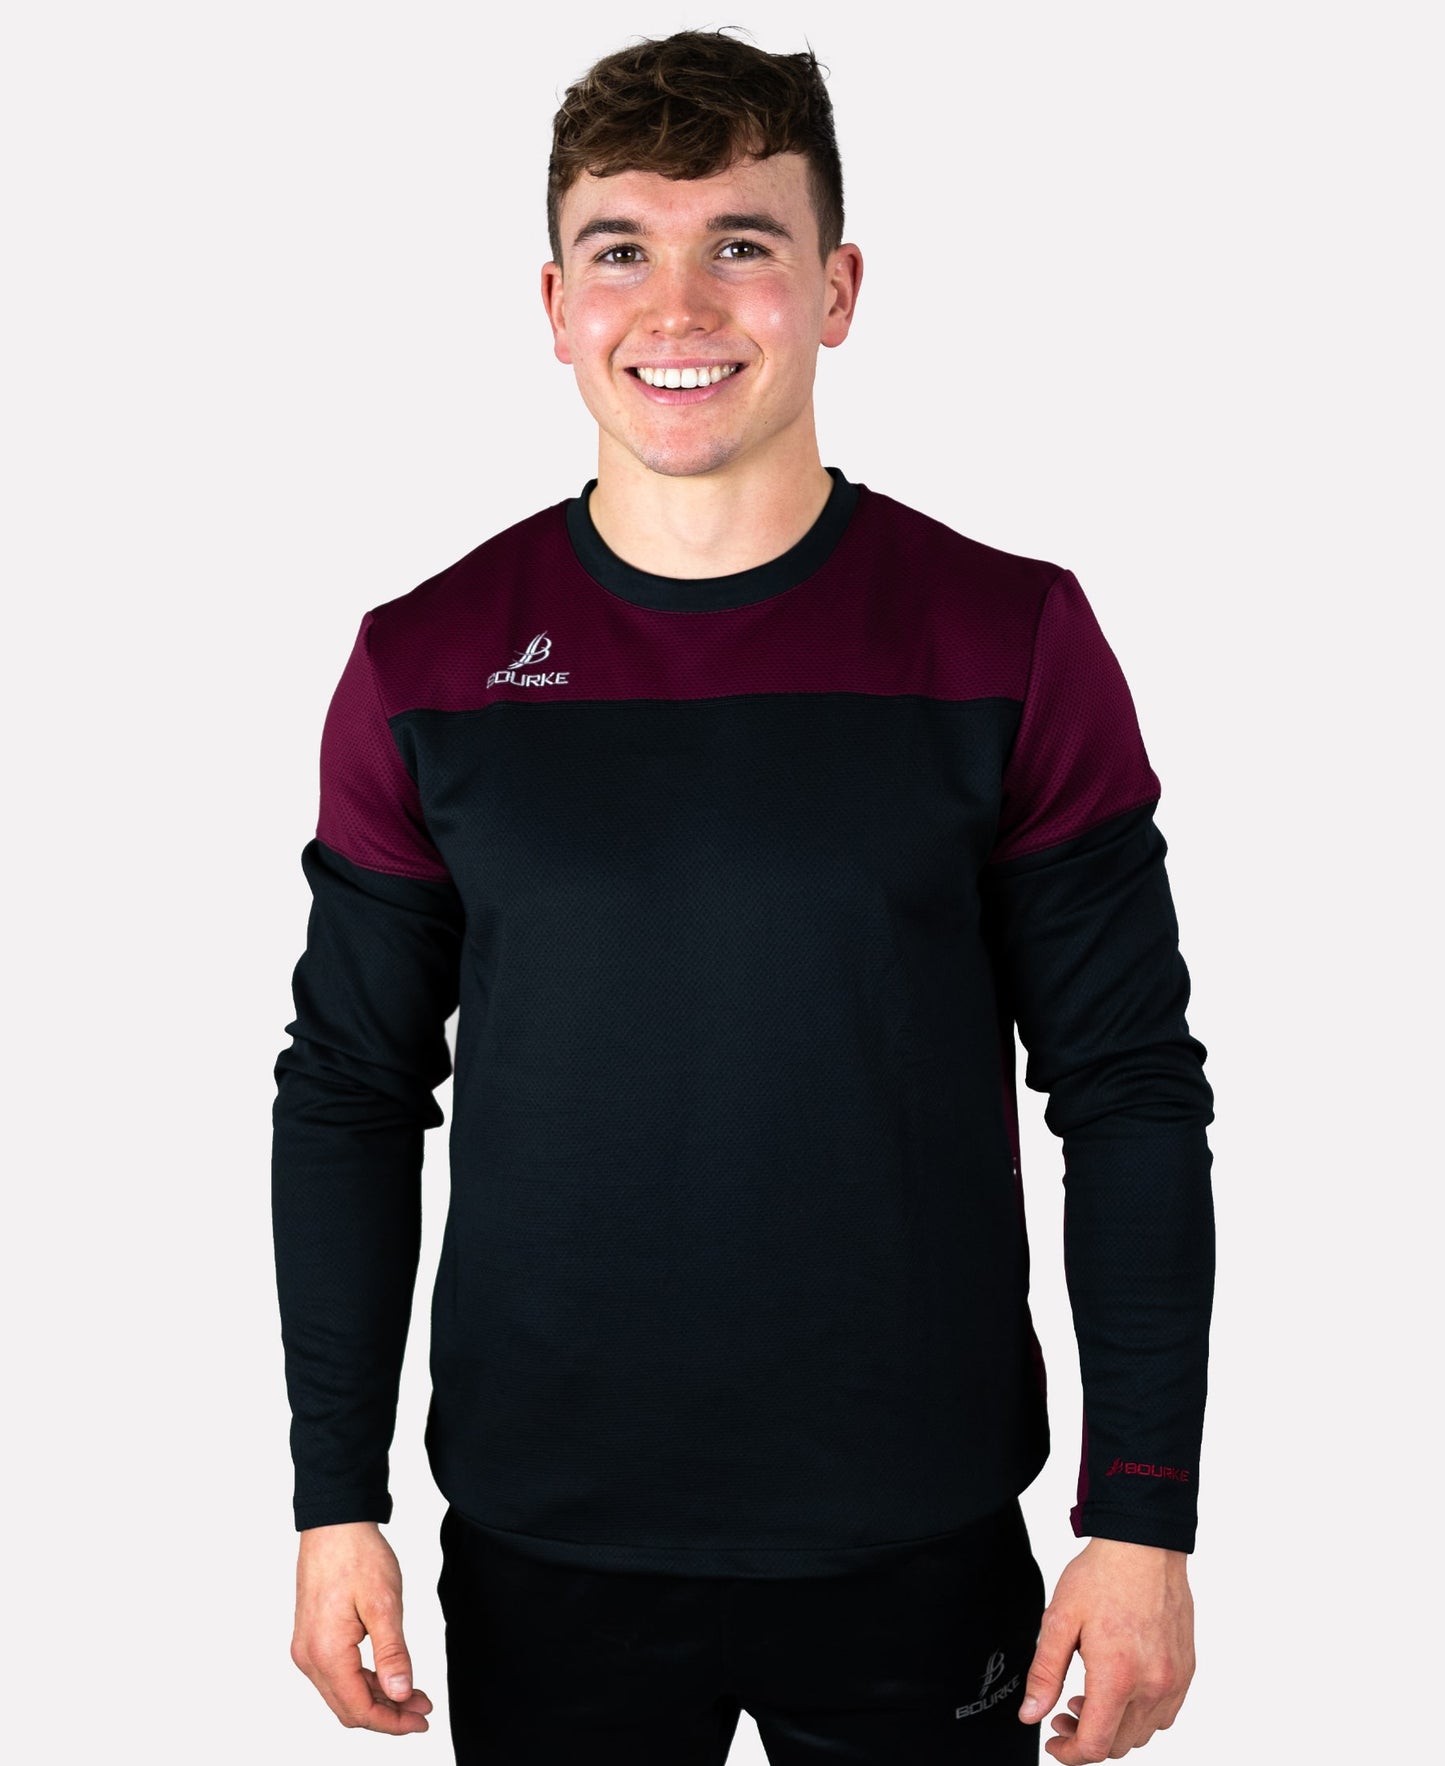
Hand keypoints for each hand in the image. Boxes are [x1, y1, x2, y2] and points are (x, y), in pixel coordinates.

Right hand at [290, 1520, 433, 1734]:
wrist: (334, 1524)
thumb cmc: (358, 1556)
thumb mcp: (384, 1603)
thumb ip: (392, 1653)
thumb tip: (400, 1694)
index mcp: (325, 1652)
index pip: (360, 1709)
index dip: (392, 1722)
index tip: (422, 1721)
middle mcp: (309, 1657)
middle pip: (349, 1708)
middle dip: (387, 1715)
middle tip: (423, 1709)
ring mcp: (307, 1648)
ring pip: (343, 1693)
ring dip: (377, 1699)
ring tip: (413, 1694)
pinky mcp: (311, 1638)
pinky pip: (337, 1674)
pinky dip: (364, 1681)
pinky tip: (389, 1675)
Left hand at [1016, 1537, 1193, 1761]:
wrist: (1144, 1546)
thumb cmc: (1102, 1576)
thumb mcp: (1059, 1620)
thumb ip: (1045, 1673)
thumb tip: (1032, 1714)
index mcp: (1117, 1676)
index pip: (1095, 1745)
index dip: (1069, 1753)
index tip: (1054, 1741)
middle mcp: (1152, 1685)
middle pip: (1119, 1745)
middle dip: (1087, 1739)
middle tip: (1064, 1713)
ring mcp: (1174, 1680)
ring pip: (1143, 1734)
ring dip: (1115, 1729)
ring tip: (1090, 1699)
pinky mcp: (1186, 1670)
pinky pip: (1165, 1714)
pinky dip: (1141, 1716)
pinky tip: (1122, 1689)